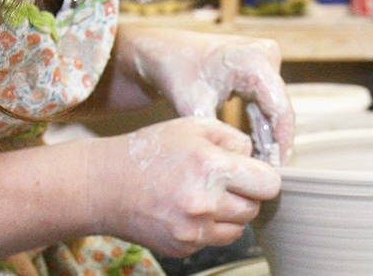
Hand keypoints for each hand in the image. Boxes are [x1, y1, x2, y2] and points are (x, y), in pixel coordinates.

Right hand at [91, 117, 279, 256]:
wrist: (103, 186)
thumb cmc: (148, 151)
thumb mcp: (193, 126)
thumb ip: (233, 138)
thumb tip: (255, 159)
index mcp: (212, 168)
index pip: (269, 185)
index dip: (263, 177)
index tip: (253, 173)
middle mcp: (205, 204)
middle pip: (255, 208)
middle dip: (245, 194)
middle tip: (223, 181)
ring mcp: (194, 231)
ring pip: (239, 228)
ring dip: (229, 213)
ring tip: (204, 195)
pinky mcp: (183, 247)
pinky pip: (214, 240)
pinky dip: (209, 226)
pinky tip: (187, 209)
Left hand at [121, 27, 294, 162]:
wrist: (163, 51)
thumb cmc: (175, 70)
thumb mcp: (193, 105)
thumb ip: (216, 135)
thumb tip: (236, 164)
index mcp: (253, 60)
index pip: (280, 108)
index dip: (282, 141)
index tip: (277, 167)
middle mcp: (265, 55)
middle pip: (279, 108)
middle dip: (274, 141)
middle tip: (267, 172)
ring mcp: (264, 60)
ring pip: (274, 107)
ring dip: (267, 135)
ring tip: (260, 165)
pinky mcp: (259, 69)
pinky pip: (265, 102)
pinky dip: (259, 124)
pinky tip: (255, 150)